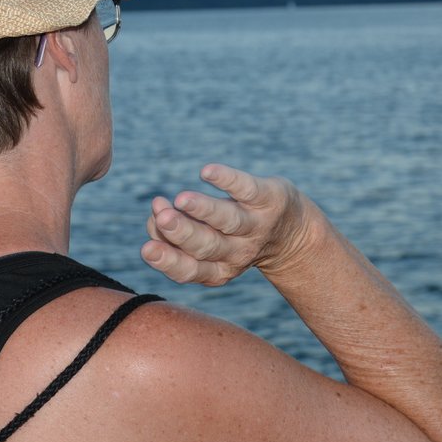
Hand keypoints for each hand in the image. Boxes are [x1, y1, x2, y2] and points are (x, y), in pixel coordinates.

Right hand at [141, 163, 316, 285]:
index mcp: (219, 269)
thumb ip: (177, 237)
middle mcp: (238, 251)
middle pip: (207, 245)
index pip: (190, 270)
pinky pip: (247, 188)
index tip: (146, 248)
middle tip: (162, 217)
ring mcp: (254, 225)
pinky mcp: (268, 198)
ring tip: (181, 199)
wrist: (294, 233)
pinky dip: (227, 179)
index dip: (169, 261)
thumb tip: (153, 219)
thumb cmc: (236, 237)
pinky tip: (207, 172)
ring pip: (228, 220)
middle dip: (182, 232)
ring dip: (204, 210)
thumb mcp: (209, 245)